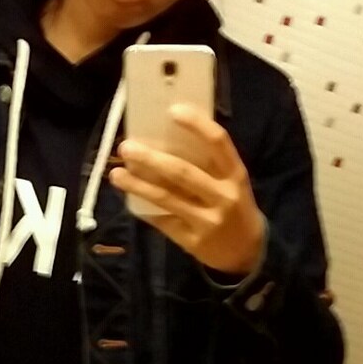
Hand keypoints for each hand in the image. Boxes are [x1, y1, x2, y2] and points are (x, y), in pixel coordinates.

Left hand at [111, 105, 265, 277]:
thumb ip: (209, 164)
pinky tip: (130, 198)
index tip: (172, 110)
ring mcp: (207, 222)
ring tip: (116, 175)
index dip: (196, 124)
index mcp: (235, 175)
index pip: (218, 143)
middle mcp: (223, 197)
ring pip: (167, 199)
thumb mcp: (231, 183)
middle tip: (126, 148)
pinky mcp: (192, 241)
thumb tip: (168, 137)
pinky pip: (163, 221)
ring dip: (138, 185)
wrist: (247, 254)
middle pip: (183, 173)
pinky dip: (144, 208)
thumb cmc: (234, 208)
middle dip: (151, 159)